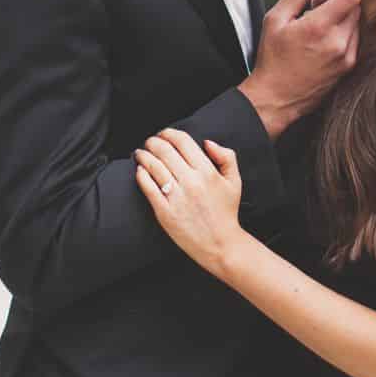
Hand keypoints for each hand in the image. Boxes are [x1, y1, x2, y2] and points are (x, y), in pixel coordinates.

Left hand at [135, 129, 245, 277]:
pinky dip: (141, 175)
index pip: (183, 142)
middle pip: (165, 151)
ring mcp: (176, 197)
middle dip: (153, 141)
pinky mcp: (164, 211)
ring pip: (154, 167)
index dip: (170, 133)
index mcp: (208, 172)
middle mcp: (191, 182)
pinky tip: (140, 170)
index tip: (164, 133)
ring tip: (141, 153)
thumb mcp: (235, 181)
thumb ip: (226, 157)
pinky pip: (148, 187)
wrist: (220, 243)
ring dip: (144, 155)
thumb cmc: (226, 211)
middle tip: (149, 141)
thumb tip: (207, 142)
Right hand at [240, 0, 360, 137]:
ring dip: (344, 15)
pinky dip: (345, 31)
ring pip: (357, 22)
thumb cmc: (272, 59)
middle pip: (356, 7)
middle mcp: (338, 42)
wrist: (277, 97)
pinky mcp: (349, 66)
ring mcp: (347, 55)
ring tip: (319, 21)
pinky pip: (355, 38)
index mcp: (319, 28)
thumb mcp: (275, 20)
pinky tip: (325, 37)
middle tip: (320, 2)